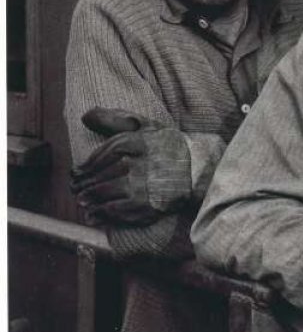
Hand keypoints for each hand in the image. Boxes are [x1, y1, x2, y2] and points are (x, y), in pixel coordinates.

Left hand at [70, 107, 190, 223]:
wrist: (198, 169)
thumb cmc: (168, 146)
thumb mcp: (146, 125)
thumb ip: (115, 119)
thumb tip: (85, 116)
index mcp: (131, 143)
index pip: (96, 158)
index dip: (82, 168)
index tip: (76, 174)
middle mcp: (133, 164)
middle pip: (96, 178)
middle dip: (82, 185)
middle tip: (76, 190)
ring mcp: (138, 186)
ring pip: (101, 194)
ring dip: (88, 200)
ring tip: (83, 202)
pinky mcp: (143, 206)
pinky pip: (113, 211)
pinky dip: (100, 214)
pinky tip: (94, 215)